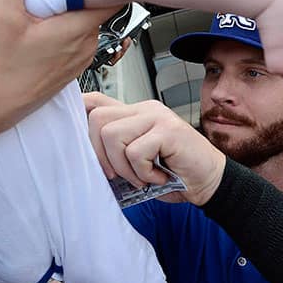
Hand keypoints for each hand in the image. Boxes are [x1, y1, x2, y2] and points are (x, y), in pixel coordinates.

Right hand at [0, 0, 117, 117]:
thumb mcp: (2, 15)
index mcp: (78, 29)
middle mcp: (85, 46)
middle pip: (94, 8)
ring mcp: (78, 61)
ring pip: (83, 25)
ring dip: (69, 12)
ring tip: (42, 4)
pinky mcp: (67, 71)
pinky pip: (73, 41)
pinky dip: (62, 29)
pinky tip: (37, 28)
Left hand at [84, 94, 225, 205]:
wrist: (210, 182)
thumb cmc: (174, 173)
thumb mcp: (137, 161)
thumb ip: (116, 151)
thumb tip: (83, 155)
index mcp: (134, 113)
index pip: (96, 100)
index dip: (78, 114)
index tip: (72, 136)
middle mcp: (144, 109)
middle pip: (97, 119)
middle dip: (100, 154)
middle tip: (118, 174)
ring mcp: (156, 117)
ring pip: (112, 135)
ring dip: (123, 166)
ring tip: (143, 175)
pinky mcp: (168, 130)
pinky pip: (135, 151)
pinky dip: (143, 172)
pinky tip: (159, 175)